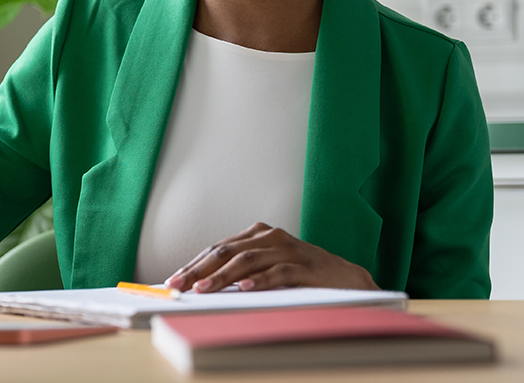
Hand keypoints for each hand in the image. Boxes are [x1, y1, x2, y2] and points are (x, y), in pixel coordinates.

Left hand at [164, 222, 377, 292]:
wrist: (348, 279)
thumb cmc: (303, 275)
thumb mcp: (268, 267)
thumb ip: (241, 271)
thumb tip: (203, 286)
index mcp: (258, 234)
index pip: (218, 248)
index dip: (194, 264)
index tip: (174, 280)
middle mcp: (271, 237)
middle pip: (227, 252)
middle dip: (199, 270)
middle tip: (179, 286)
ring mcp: (289, 250)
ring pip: (248, 261)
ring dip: (222, 276)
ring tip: (204, 289)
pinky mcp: (306, 267)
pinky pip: (279, 272)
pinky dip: (260, 280)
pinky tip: (245, 289)